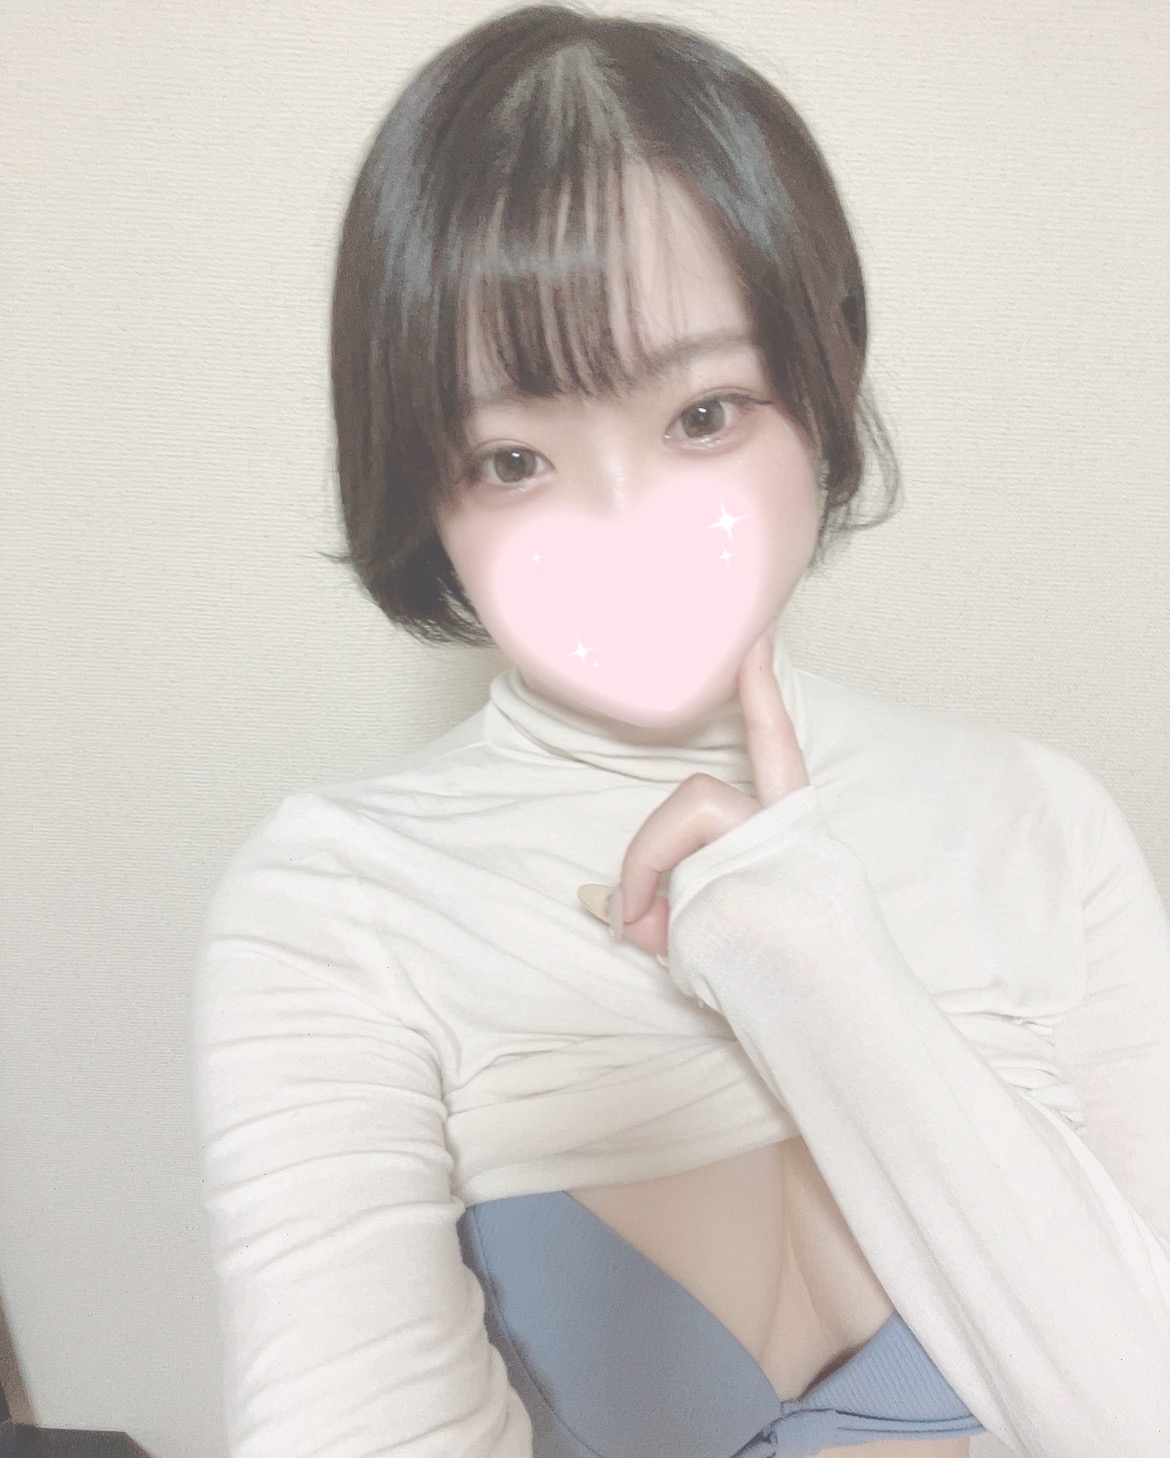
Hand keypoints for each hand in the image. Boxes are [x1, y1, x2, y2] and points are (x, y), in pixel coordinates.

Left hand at [576, 625, 810, 960]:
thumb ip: (667, 910)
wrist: (840, 1035)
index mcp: (795, 836)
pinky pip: (686, 891)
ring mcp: (778, 855)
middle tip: (634, 915)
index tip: (754, 637)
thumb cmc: (781, 992)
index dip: (762, 695)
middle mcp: (793, 835)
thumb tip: (601, 902)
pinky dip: (671, 930)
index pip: (779, 751)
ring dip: (654, 875)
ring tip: (655, 937)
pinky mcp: (758, 882)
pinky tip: (691, 966)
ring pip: (690, 824)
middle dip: (649, 849)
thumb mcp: (715, 939)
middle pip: (699, 796)